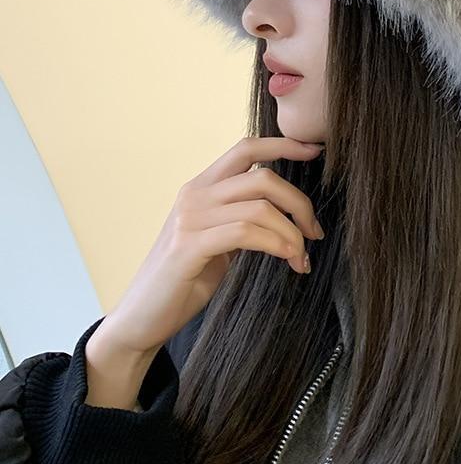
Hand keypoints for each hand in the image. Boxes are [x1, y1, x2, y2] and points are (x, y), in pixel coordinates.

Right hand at [93, 136, 324, 356]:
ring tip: (301, 257)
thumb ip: (243, 216)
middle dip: (299, 203)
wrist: (141, 318)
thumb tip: (289, 211)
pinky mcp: (188, 247)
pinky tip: (288, 259)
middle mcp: (195, 194)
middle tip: (314, 231)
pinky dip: (276, 244)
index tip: (314, 150)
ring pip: (260, 207)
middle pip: (263, 177)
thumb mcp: (219, 237)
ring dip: (291, 233)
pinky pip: (245, 233)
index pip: (246, 148)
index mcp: (202, 186)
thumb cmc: (185, 278)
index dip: (283, 145)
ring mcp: (190, 219)